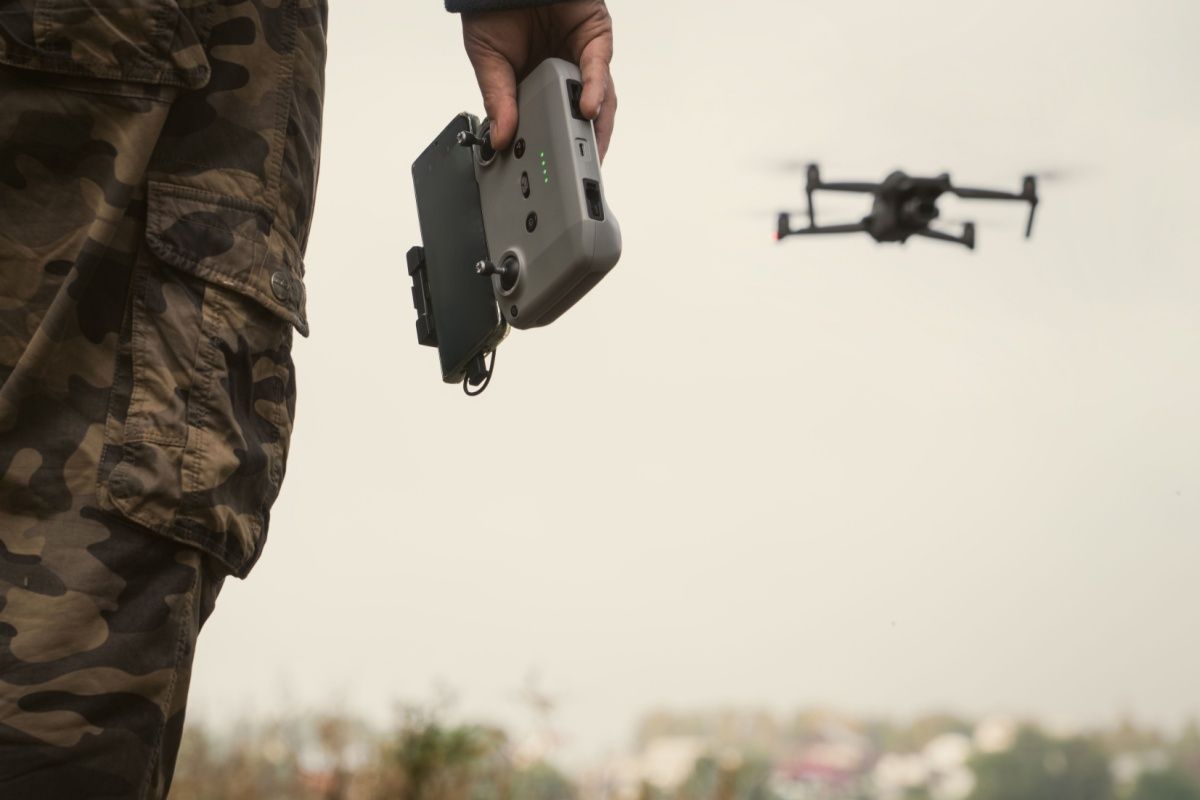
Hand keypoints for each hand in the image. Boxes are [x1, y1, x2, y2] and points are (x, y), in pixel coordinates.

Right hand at [461, 1, 615, 160]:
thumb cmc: (495, 9)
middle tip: (580, 176)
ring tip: (586, 150)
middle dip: (583, 148)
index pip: (554, 123)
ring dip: (595, 127)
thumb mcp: (488, 61)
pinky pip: (599, 68)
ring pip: (600, 99)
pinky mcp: (595, 38)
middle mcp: (565, 73)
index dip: (556, 148)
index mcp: (538, 84)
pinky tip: (586, 108)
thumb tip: (499, 137)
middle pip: (582, 118)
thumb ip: (497, 99)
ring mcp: (583, 57)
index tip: (552, 176)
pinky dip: (594, 89)